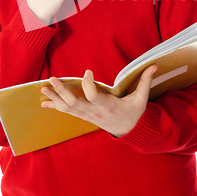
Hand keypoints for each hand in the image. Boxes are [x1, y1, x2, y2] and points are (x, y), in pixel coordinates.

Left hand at [40, 65, 157, 136]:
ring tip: (43, 88)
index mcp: (108, 106)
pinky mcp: (83, 116)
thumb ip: (145, 81)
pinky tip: (44, 102)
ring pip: (67, 108)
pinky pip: (67, 111)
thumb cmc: (133, 112)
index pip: (95, 96)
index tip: (88, 71)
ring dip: (54, 98)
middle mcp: (94, 111)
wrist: (128, 130)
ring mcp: (87, 115)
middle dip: (62, 92)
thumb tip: (154, 65)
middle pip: (75, 103)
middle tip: (52, 79)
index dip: (89, 84)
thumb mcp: (141, 98)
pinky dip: (55, 106)